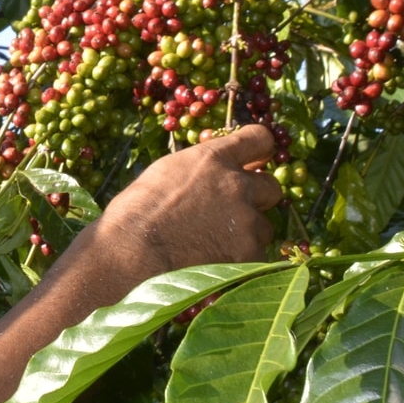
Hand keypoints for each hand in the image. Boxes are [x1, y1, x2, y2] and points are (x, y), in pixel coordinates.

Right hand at [73, 124, 283, 287]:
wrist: (132, 253)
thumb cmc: (135, 214)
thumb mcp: (164, 174)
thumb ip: (198, 171)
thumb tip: (211, 175)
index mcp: (214, 159)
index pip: (259, 138)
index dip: (260, 149)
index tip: (257, 158)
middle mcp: (236, 185)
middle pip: (271, 186)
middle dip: (256, 198)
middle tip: (234, 211)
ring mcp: (246, 221)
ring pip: (264, 227)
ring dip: (247, 234)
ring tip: (216, 245)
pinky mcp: (249, 254)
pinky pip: (257, 257)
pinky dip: (242, 262)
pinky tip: (217, 264)